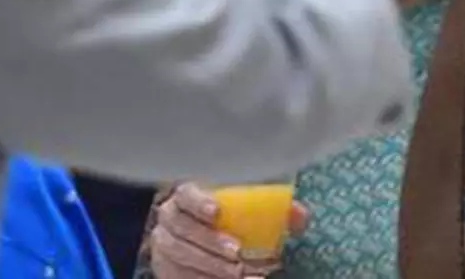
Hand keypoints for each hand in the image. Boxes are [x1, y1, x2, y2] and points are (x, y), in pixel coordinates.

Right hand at [149, 183, 308, 278]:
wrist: (205, 236)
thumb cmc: (230, 216)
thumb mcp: (249, 207)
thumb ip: (275, 208)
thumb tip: (300, 217)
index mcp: (187, 194)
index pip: (185, 193)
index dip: (198, 201)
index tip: (218, 211)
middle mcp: (169, 218)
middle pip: (181, 229)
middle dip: (209, 243)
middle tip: (237, 254)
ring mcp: (164, 246)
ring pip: (179, 256)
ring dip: (209, 266)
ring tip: (238, 274)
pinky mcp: (165, 269)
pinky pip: (179, 276)